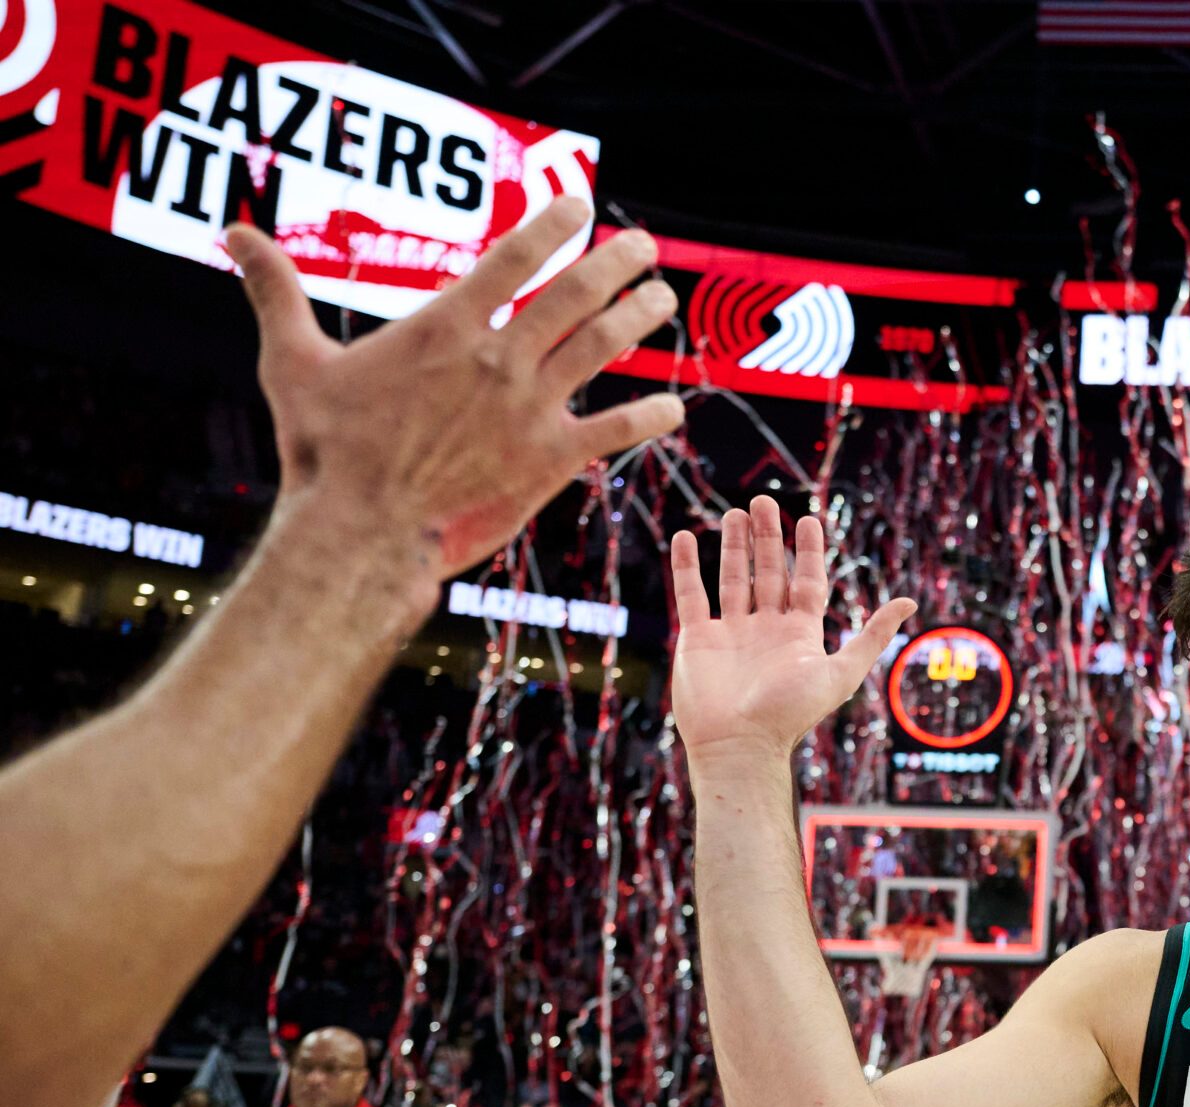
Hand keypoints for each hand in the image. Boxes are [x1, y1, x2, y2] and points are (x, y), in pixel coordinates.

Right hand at [229, 198, 683, 588]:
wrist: (361, 533)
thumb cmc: (322, 452)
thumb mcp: (293, 361)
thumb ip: (274, 292)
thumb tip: (233, 233)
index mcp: (444, 328)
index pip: (513, 259)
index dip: (553, 225)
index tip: (581, 205)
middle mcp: (497, 360)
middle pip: (574, 296)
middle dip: (616, 264)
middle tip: (643, 246)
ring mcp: (530, 409)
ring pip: (601, 349)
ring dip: (639, 319)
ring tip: (663, 299)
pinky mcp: (550, 460)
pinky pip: (614, 431)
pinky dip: (648, 417)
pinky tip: (673, 407)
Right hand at [670, 497, 915, 764]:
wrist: (740, 744)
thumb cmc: (791, 713)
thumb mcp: (842, 672)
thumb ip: (873, 636)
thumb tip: (911, 602)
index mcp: (800, 634)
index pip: (807, 582)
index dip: (808, 552)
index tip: (807, 519)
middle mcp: (767, 629)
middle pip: (769, 573)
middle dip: (767, 539)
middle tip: (763, 502)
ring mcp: (732, 632)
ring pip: (733, 578)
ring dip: (733, 546)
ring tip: (735, 513)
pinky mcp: (698, 639)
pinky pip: (691, 595)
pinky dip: (687, 567)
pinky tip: (686, 538)